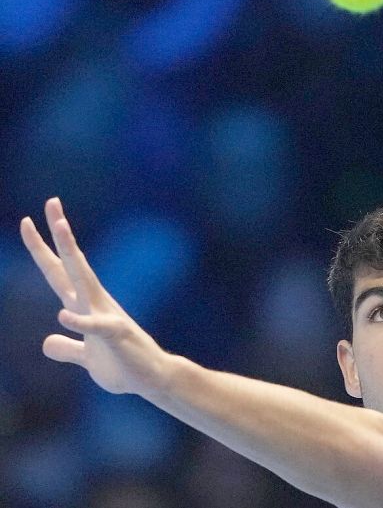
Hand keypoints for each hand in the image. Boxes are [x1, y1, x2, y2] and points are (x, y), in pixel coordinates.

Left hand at [20, 198, 170, 395]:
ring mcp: (105, 316)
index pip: (58, 271)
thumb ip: (67, 347)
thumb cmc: (123, 365)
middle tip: (51, 203)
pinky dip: (80, 322)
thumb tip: (48, 342)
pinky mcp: (116, 336)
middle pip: (70, 264)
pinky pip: (96, 325)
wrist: (152, 379)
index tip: (29, 221)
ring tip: (62, 229)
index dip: (42, 248)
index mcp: (84, 306)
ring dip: (73, 253)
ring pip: (84, 279)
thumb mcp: (85, 358)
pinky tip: (63, 316)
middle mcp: (93, 303)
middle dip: (59, 234)